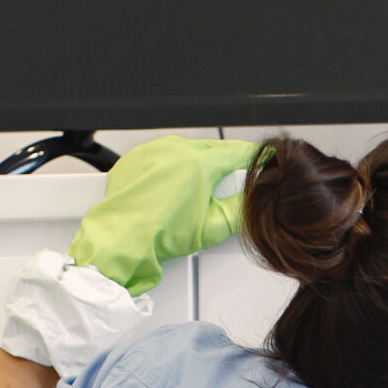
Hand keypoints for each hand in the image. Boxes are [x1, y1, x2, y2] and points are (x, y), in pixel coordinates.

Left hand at [66, 135, 266, 294]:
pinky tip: (172, 188)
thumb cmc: (160, 234)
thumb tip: (256, 198)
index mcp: (198, 163)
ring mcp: (153, 150)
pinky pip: (163, 154)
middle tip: (228, 184)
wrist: (122, 239)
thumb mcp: (214, 226)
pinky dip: (172, 166)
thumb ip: (242, 208)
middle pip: (213, 149)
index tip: (266, 160)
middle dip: (224, 163)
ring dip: (197, 163)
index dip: (257, 157)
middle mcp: (175, 149)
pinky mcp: (137, 156)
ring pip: (187, 149)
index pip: (238, 153)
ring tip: (195, 192)